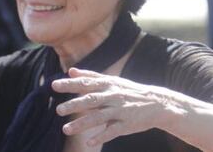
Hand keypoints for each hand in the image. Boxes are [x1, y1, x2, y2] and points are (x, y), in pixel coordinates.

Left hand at [52, 68, 176, 146]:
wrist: (157, 103)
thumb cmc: (129, 91)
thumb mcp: (112, 80)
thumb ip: (90, 76)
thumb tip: (71, 70)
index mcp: (108, 85)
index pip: (86, 83)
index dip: (70, 84)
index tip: (54, 85)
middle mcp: (113, 96)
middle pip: (91, 100)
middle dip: (74, 105)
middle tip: (58, 110)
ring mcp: (120, 111)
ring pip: (98, 118)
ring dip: (81, 124)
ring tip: (65, 129)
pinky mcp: (127, 124)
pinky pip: (112, 131)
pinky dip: (100, 137)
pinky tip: (88, 142)